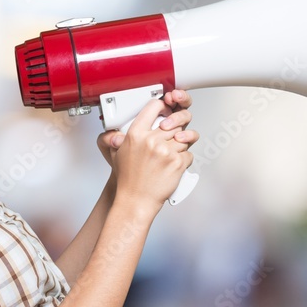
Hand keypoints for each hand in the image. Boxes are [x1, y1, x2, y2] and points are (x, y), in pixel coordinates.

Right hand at [109, 91, 197, 209]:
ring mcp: (165, 151)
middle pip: (173, 123)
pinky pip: (189, 154)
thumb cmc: (128, 179)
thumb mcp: (117, 152)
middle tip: (169, 139)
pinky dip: (184, 160)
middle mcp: (150, 140)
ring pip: (183, 138)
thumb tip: (123, 128)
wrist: (136, 200)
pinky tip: (174, 166)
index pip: (154, 107)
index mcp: (135, 134)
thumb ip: (120, 137)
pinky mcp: (177, 162)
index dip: (162, 106)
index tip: (166, 108)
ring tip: (170, 155)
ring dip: (180, 147)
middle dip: (174, 131)